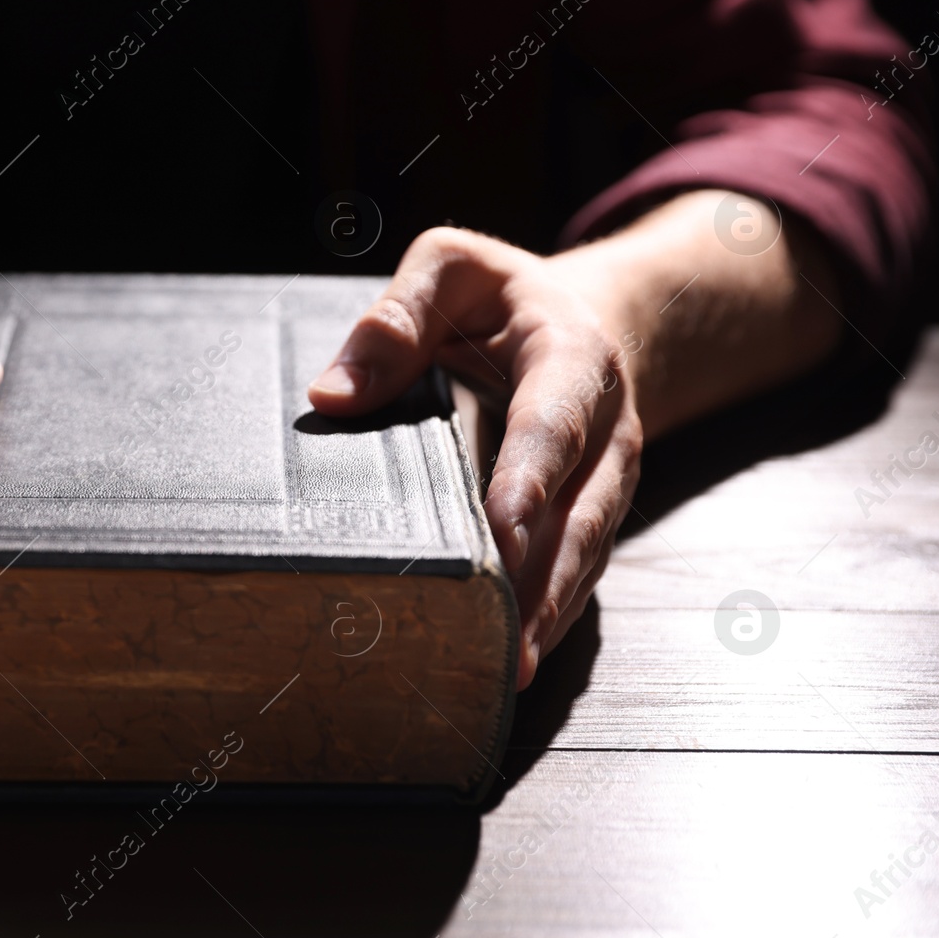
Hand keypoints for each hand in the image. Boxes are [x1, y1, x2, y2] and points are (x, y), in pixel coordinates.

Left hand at [308, 226, 643, 688]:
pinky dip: (551, 614)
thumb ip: (397, 317)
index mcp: (572, 357)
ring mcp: (607, 478)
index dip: (529, 481)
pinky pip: (579, 570)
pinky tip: (517, 658)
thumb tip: (331, 395)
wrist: (589, 318)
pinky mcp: (592, 514)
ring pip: (587, 553)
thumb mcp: (451, 268)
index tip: (502, 533)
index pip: (551, 425)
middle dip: (545, 577)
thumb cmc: (501, 295)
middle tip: (505, 638)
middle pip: (582, 509)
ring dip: (550, 612)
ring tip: (509, 669)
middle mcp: (606, 426)